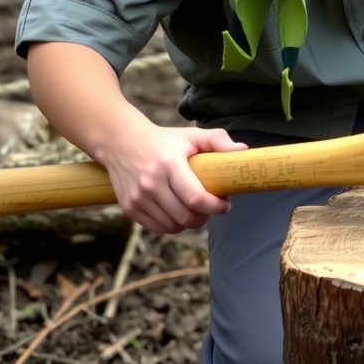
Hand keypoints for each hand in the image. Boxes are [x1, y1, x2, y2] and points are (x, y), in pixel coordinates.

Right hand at [94, 118, 246, 233]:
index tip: (225, 203)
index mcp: (169, 164)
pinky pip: (158, 228)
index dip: (215, 206)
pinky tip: (177, 212)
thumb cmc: (164, 140)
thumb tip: (243, 151)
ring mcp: (138, 197)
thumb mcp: (191, 135)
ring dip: (188, 222)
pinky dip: (172, 225)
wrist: (121, 142)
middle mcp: (151, 182)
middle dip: (204, 216)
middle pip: (186, 216)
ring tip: (194, 209)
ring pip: (173, 226)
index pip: (195, 197)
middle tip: (210, 207)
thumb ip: (218, 140)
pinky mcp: (130, 208)